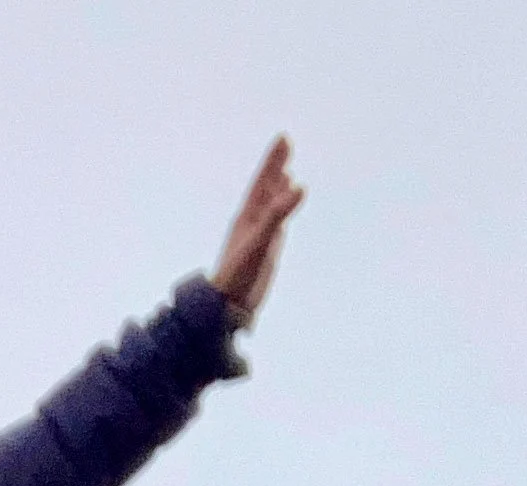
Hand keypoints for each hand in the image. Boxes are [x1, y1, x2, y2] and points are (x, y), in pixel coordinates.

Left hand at [211, 137, 304, 323]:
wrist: (228, 306)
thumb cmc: (239, 273)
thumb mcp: (260, 240)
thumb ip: (278, 213)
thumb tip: (299, 186)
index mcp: (247, 216)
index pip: (262, 182)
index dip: (273, 160)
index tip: (283, 139)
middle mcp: (252, 223)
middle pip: (267, 188)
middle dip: (276, 166)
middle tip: (285, 144)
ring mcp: (260, 236)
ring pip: (272, 205)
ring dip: (279, 188)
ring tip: (285, 173)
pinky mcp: (266, 251)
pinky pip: (277, 224)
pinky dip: (283, 211)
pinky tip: (285, 209)